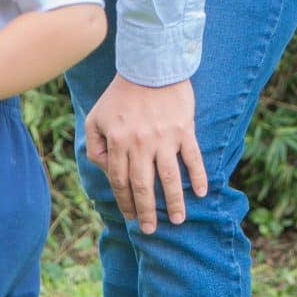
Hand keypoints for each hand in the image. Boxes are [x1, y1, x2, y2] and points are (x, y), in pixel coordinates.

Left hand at [84, 74, 207, 232]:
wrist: (150, 66)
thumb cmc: (120, 94)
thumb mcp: (96, 118)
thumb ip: (95, 146)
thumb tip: (105, 171)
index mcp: (117, 142)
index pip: (120, 181)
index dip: (125, 202)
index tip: (131, 217)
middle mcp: (140, 143)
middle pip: (143, 186)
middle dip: (146, 211)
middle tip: (151, 229)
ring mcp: (164, 138)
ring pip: (170, 178)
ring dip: (173, 202)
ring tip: (177, 220)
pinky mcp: (184, 130)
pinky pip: (193, 158)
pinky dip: (198, 177)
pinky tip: (200, 193)